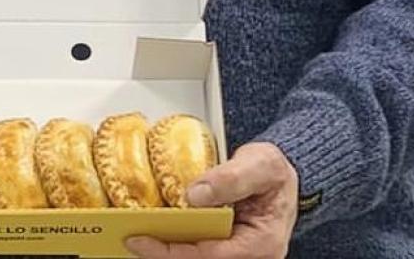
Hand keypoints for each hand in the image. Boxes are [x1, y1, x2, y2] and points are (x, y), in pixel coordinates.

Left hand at [125, 142, 298, 258]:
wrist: (281, 177)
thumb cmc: (274, 172)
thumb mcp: (261, 164)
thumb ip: (232, 177)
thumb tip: (195, 193)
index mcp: (262, 243)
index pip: (210, 255)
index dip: (173, 251)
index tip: (141, 240)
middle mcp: (250, 257)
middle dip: (165, 253)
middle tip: (132, 240)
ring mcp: (237, 256)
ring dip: (168, 250)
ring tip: (139, 238)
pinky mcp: (225, 251)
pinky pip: (198, 252)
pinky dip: (176, 245)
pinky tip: (155, 235)